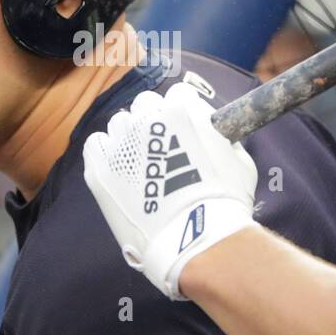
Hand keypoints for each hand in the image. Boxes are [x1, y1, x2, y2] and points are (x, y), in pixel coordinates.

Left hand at [82, 82, 256, 299]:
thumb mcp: (239, 159)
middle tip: (164, 150)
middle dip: (154, 122)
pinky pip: (96, 145)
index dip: (183, 113)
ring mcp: (120, 143)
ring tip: (142, 168)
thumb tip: (215, 133)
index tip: (185, 129)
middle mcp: (148, 118)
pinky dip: (106, 154)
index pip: (178, 94)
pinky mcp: (99, 169)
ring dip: (130, 138)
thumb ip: (220, 137)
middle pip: (145, 105)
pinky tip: (119, 171)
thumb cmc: (225, 203)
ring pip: (119, 125)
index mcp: (183, 108)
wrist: (196, 240)